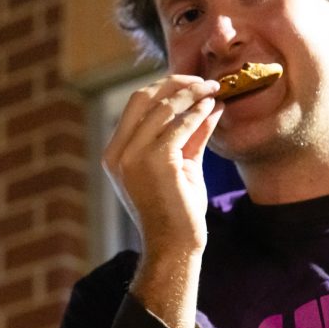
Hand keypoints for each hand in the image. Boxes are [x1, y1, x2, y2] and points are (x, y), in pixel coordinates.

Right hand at [102, 75, 220, 258]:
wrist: (174, 246)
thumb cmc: (177, 211)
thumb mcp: (182, 165)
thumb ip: (191, 134)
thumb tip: (209, 102)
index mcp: (115, 154)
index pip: (135, 106)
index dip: (164, 88)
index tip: (191, 84)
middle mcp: (118, 153)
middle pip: (143, 98)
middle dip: (175, 83)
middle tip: (203, 80)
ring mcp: (133, 157)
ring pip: (163, 108)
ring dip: (191, 93)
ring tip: (213, 88)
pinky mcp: (155, 162)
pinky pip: (179, 125)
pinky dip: (197, 112)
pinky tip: (212, 106)